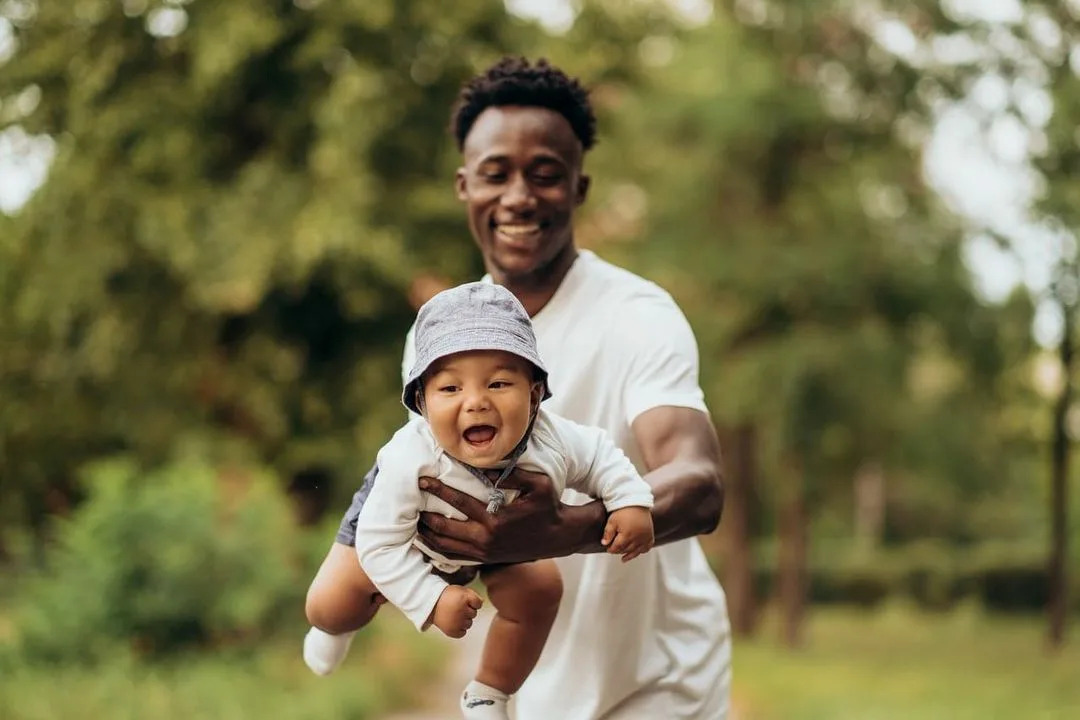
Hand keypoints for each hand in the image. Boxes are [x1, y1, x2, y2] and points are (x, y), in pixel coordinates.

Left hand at [416, 469, 606, 564]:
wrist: (558, 536)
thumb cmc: (548, 506)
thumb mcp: (538, 484)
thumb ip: (513, 475)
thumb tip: (486, 470)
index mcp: (496, 519)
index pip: (459, 503)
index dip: (439, 490)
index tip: (422, 481)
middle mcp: (487, 538)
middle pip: (445, 529)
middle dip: (425, 516)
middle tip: (409, 504)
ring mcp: (485, 552)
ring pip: (447, 547)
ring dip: (428, 535)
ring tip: (413, 523)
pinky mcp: (486, 559)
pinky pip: (456, 557)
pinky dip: (439, 549)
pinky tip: (429, 540)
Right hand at [430, 585, 482, 638]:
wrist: (429, 604)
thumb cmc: (447, 596)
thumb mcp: (460, 590)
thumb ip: (473, 595)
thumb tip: (481, 604)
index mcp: (464, 598)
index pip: (479, 604)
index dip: (473, 602)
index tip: (464, 600)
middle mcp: (462, 611)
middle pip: (474, 614)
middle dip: (468, 610)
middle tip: (456, 607)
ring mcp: (457, 622)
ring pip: (469, 624)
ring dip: (464, 620)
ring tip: (454, 614)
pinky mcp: (452, 631)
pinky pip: (463, 632)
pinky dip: (459, 629)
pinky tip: (453, 622)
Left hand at [601, 506, 653, 561]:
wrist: (636, 502)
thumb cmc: (623, 511)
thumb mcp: (612, 521)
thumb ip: (608, 533)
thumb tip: (604, 544)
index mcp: (627, 535)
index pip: (617, 547)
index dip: (611, 549)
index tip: (608, 548)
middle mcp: (637, 538)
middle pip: (626, 549)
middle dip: (619, 551)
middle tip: (614, 550)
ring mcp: (645, 538)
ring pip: (636, 551)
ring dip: (629, 554)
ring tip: (624, 558)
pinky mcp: (650, 535)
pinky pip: (647, 547)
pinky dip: (642, 551)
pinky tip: (637, 552)